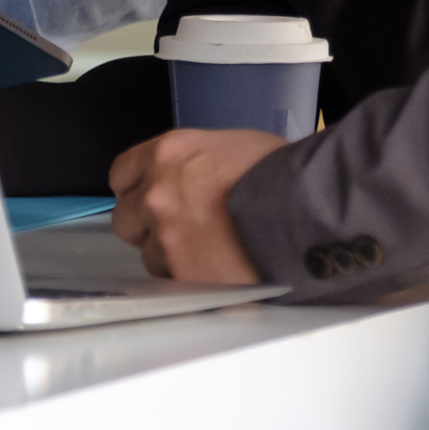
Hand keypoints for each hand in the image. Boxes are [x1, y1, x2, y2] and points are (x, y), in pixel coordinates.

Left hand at [107, 128, 284, 282]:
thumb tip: (188, 178)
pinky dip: (191, 281)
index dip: (137, 189)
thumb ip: (192, 163)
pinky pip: (173, 283)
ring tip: (211, 253)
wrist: (308, 212)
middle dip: (149, 226)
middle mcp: (157, 194)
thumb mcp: (231, 147)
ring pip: (150, 256)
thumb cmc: (283, 174)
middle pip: (126, 218)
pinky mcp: (183, 275)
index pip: (120, 175)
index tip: (149, 198)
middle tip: (182, 230)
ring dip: (172, 257)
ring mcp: (167, 238)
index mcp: (167, 154)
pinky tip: (219, 272)